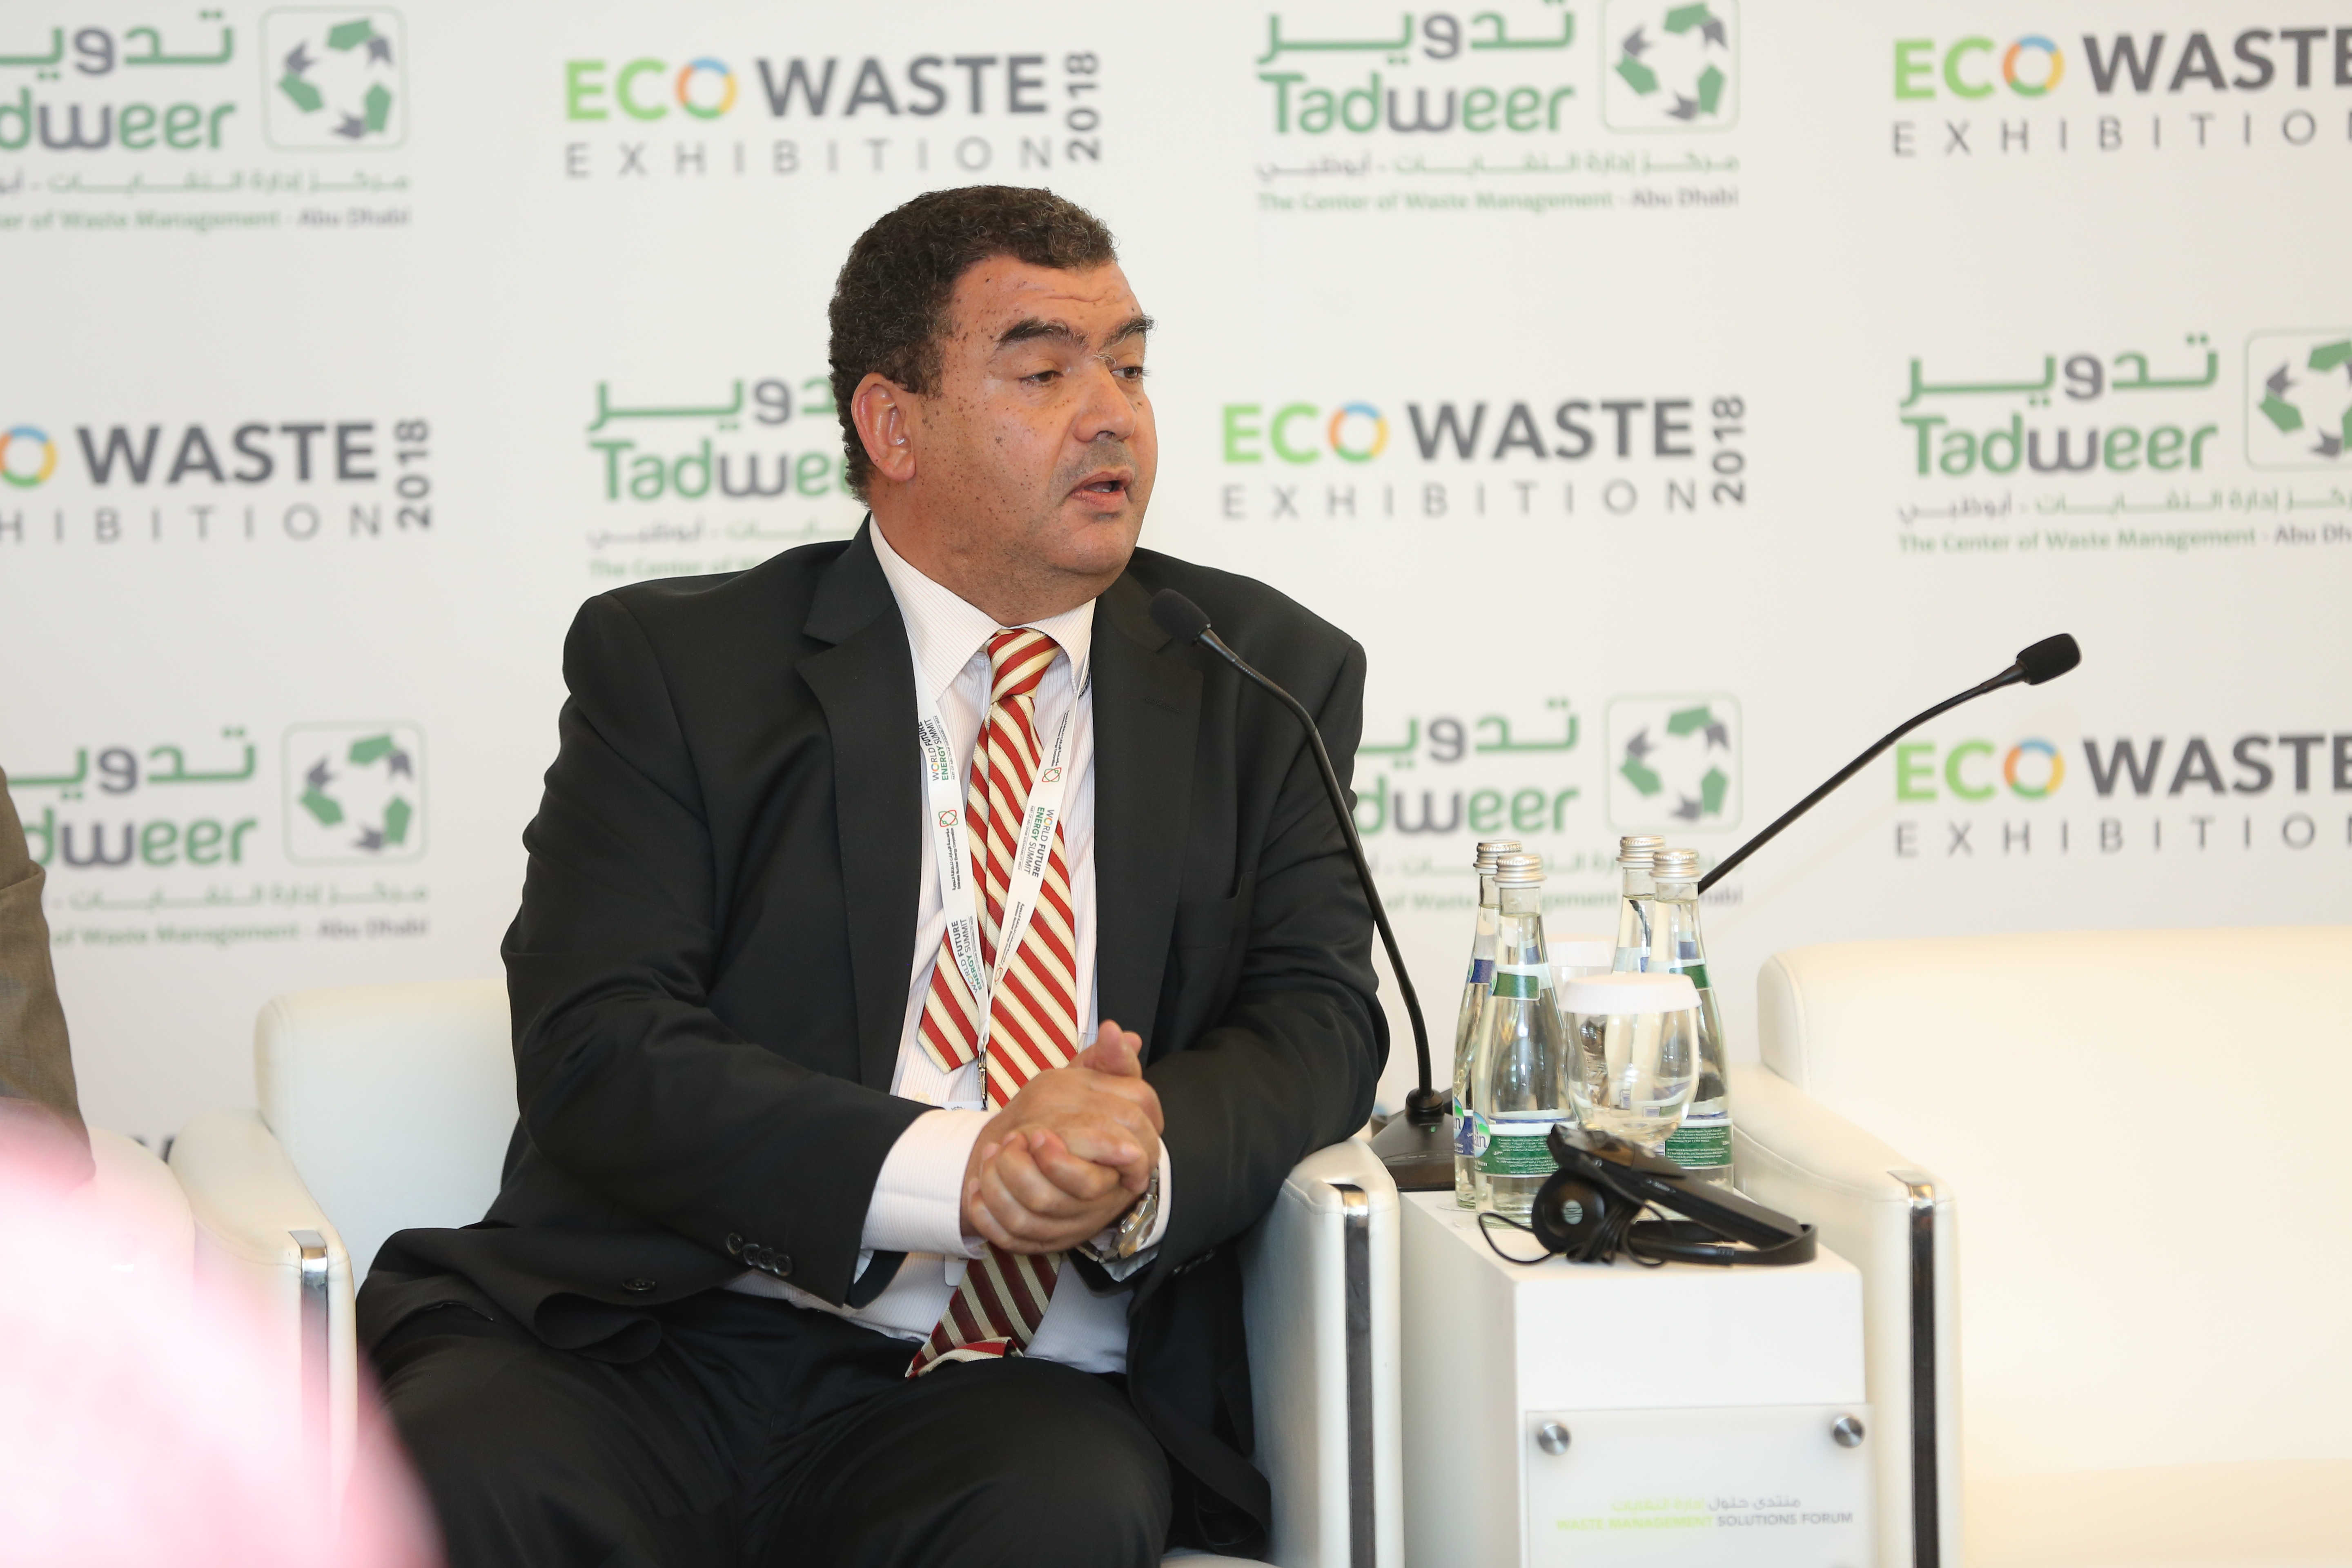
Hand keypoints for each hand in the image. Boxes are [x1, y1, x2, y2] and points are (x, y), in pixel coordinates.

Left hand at [960, 1021, 1160, 1254]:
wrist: (1053, 1155)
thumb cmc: (1081, 1117)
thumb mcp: (1098, 1084)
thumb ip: (1111, 1062)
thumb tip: (1118, 1032)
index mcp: (1116, 1169)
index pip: (1091, 1181)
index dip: (1059, 1160)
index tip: (1035, 1133)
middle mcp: (1095, 1203)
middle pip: (1053, 1201)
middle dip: (1021, 1171)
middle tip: (1008, 1141)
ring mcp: (1069, 1225)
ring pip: (1027, 1220)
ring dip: (999, 1185)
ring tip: (987, 1155)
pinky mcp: (1042, 1239)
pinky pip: (1008, 1237)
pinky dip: (985, 1213)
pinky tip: (975, 1188)